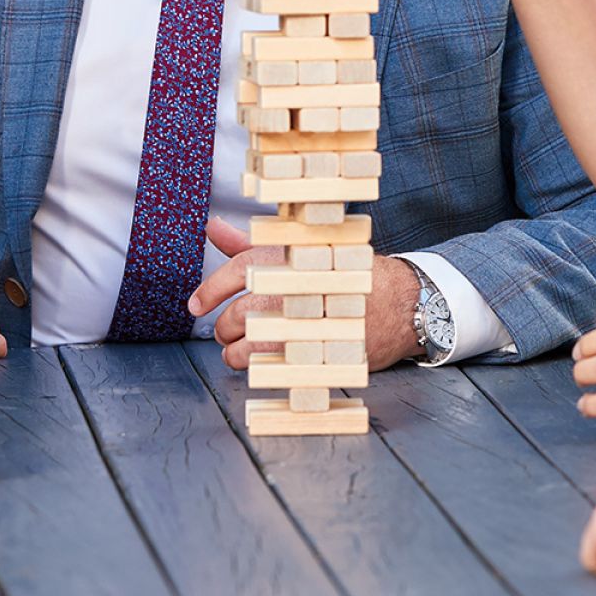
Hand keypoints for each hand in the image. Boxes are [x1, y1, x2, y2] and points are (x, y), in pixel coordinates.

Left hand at [189, 217, 422, 370]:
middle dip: (225, 328)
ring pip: (243, 349)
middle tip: (231, 330)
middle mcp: (289, 290)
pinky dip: (259, 368)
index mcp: (285, 259)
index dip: (208, 292)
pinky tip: (268, 360)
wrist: (399, 302)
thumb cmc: (344, 275)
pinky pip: (265, 369)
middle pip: (234, 317)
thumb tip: (212, 226)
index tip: (196, 305)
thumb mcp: (297, 250)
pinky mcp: (310, 354)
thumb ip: (248, 244)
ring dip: (237, 353)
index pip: (234, 274)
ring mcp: (299, 325)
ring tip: (246, 349)